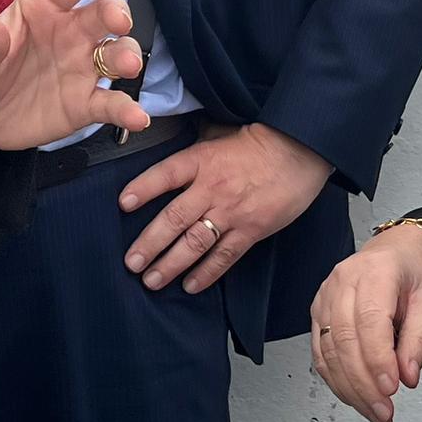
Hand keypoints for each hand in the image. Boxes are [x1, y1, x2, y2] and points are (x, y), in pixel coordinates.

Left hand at [0, 0, 149, 153]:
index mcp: (41, 7)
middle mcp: (70, 31)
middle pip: (103, 13)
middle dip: (116, 11)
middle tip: (119, 21)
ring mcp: (82, 67)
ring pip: (116, 52)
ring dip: (126, 55)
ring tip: (127, 66)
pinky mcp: (85, 103)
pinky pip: (111, 103)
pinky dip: (127, 109)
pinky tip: (137, 117)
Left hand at [119, 122, 332, 293]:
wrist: (298, 152)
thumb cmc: (253, 143)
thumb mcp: (215, 135)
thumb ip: (190, 152)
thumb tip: (164, 154)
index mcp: (200, 161)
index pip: (165, 175)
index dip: (143, 189)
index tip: (123, 204)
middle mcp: (212, 188)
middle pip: (174, 218)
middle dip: (149, 243)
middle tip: (131, 263)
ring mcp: (232, 212)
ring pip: (195, 243)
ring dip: (171, 264)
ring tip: (151, 281)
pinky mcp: (251, 231)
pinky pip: (224, 256)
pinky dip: (206, 273)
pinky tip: (189, 286)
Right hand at [309, 224, 421, 421]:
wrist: (393, 252)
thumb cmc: (412, 274)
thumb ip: (419, 340)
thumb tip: (407, 375)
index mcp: (374, 274)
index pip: (369, 320)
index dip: (378, 358)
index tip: (391, 389)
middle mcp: (342, 283)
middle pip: (343, 338)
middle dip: (363, 382)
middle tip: (384, 412)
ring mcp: (325, 296)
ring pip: (327, 348)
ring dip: (348, 387)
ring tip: (372, 411)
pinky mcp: (318, 311)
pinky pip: (319, 350)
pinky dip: (333, 377)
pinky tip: (351, 395)